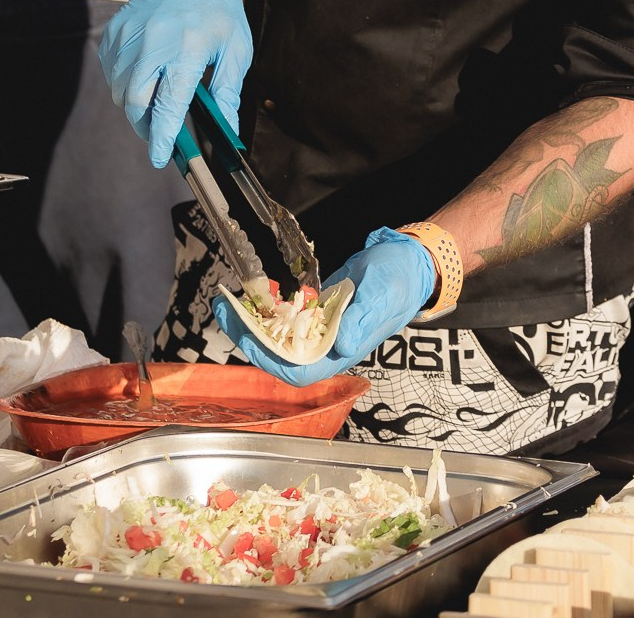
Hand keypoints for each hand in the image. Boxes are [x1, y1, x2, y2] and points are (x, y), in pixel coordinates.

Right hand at [96, 0, 251, 169]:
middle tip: (158, 134)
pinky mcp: (116, 33)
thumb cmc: (217, 11)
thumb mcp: (235, 51)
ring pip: (120, 89)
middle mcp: (154, 44)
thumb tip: (228, 132)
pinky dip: (122, 84)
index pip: (168, 104)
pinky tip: (142, 78)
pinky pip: (111, 71)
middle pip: (135, 102)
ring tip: (154, 103)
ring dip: (134, 106)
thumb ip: (228, 93)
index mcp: (187, 50)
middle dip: (145, 126)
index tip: (160, 158)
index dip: (162, 137)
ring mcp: (130, 37)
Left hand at [213, 228, 437, 386]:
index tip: (248, 339)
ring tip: (227, 302)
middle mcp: (327, 346)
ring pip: (277, 336)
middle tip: (224, 310)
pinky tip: (250, 294)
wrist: (408, 261)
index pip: (300, 371)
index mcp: (344, 351)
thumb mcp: (382, 295)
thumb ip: (362, 320)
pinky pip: (284, 317)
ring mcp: (319, 329)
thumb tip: (342, 343)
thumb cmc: (400, 281)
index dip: (271, 360)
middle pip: (279, 355)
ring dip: (250, 322)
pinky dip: (265, 308)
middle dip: (248, 336)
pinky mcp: (315, 312)